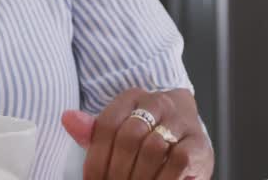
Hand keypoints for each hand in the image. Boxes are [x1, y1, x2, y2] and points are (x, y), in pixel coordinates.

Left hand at [61, 88, 212, 179]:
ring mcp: (181, 121)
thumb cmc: (146, 139)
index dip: (96, 159)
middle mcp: (158, 102)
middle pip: (129, 135)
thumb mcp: (117, 134)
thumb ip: (93, 131)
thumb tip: (68, 118)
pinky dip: (162, 179)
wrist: (188, 138)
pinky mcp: (199, 143)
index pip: (108, 124)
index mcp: (133, 97)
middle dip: (116, 170)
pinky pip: (178, 160)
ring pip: (153, 147)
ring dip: (138, 176)